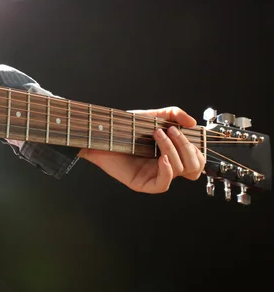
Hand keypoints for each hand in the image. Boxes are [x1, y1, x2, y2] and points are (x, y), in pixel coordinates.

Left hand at [78, 106, 204, 193]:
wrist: (101, 134)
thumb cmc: (123, 128)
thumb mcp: (151, 116)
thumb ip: (173, 114)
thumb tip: (192, 122)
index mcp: (170, 154)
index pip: (197, 160)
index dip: (196, 148)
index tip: (183, 130)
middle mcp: (165, 166)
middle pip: (193, 167)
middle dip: (185, 146)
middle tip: (170, 131)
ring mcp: (154, 176)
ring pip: (180, 171)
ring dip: (173, 150)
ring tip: (158, 135)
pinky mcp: (143, 183)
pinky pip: (163, 184)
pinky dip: (167, 170)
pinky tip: (162, 158)